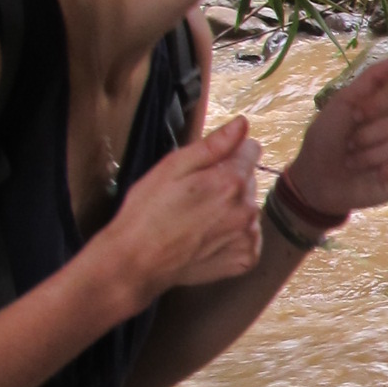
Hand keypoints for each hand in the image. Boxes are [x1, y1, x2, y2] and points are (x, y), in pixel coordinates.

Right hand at [105, 118, 262, 303]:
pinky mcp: (245, 260)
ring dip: (232, 209)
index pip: (251, 150)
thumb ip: (213, 145)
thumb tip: (242, 124)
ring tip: (198, 220)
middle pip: (249, 181)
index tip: (207, 166)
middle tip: (194, 197)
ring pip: (249, 209)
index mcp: (230, 181)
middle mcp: (246, 209)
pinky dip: (234, 236)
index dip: (228, 153)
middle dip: (228, 182)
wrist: (136, 262)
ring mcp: (247, 237)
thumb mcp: (172, 167)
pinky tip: (208, 238)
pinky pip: (249, 238)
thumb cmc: (147, 212)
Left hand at [285, 50, 387, 216]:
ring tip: (356, 162)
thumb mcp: (343, 102)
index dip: (377, 106)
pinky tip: (377, 176)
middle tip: (351, 144)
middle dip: (369, 135)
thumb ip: (373, 77)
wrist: (315, 178)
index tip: (355, 115)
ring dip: (371, 156)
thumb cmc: (326, 139)